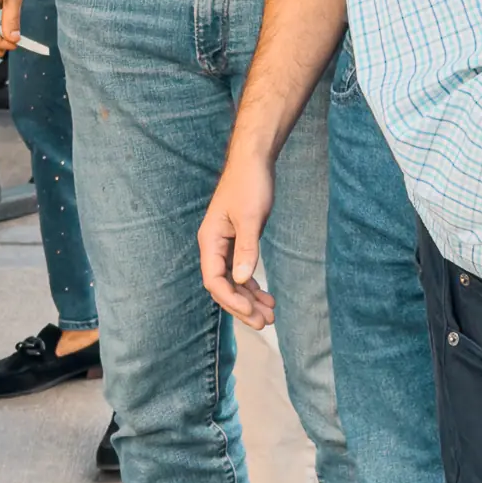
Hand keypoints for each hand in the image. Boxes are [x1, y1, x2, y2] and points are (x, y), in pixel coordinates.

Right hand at [199, 147, 277, 330]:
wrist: (254, 159)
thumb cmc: (250, 183)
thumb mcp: (250, 216)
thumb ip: (246, 248)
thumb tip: (242, 279)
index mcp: (210, 241)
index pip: (214, 281)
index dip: (231, 300)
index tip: (252, 313)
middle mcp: (213, 246)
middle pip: (223, 286)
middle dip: (243, 306)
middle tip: (265, 323)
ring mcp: (225, 244)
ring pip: (233, 281)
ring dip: (250, 298)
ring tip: (271, 315)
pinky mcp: (237, 241)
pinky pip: (241, 270)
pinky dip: (252, 284)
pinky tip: (266, 295)